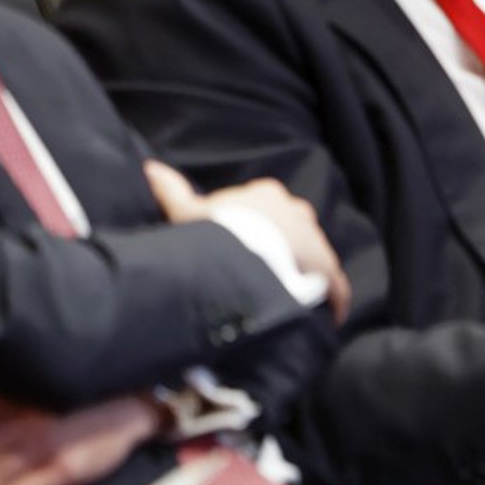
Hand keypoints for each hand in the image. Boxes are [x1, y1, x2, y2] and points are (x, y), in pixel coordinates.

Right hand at [146, 161, 351, 323]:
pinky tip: (332, 316)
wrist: (238, 253)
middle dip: (285, 251)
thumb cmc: (212, 231)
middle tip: (269, 276)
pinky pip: (336, 285)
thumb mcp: (187, 211)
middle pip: (294, 232)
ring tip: (294, 298)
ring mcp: (314, 238)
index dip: (257, 230)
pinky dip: (335, 299)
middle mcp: (296, 211)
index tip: (246, 250)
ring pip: (315, 257)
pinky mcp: (326, 268)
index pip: (267, 210)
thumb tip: (148, 168)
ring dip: (308, 276)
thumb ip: (171, 190)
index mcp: (266, 194)